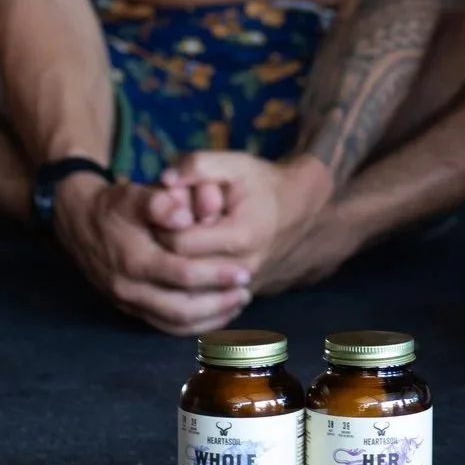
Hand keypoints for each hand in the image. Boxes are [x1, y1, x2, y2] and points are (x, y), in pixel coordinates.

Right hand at [54, 175, 252, 335]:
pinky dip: (193, 325)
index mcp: (133, 260)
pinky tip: (217, 314)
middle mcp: (129, 288)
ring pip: (174, 324)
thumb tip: (183, 215)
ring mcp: (128, 302)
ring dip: (210, 318)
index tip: (244, 272)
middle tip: (247, 291)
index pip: (181, 276)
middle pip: (181, 308)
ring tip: (239, 302)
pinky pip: (165, 326)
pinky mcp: (130, 309)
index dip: (215, 276)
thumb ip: (159, 202)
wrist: (78, 223)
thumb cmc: (114, 206)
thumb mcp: (132, 195)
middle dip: (219, 303)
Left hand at [148, 151, 335, 292]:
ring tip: (184, 239)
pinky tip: (192, 258)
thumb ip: (200, 166)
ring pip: (187, 288)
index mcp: (241, 238)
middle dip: (168, 245)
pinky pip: (201, 299)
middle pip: (180, 267)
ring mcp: (241, 289)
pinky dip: (189, 282)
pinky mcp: (238, 297)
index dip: (165, 224)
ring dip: (177, 265)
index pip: (179, 243)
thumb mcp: (236, 165)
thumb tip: (166, 180)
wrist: (299, 215)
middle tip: (173, 224)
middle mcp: (241, 271)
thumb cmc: (263, 187)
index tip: (170, 208)